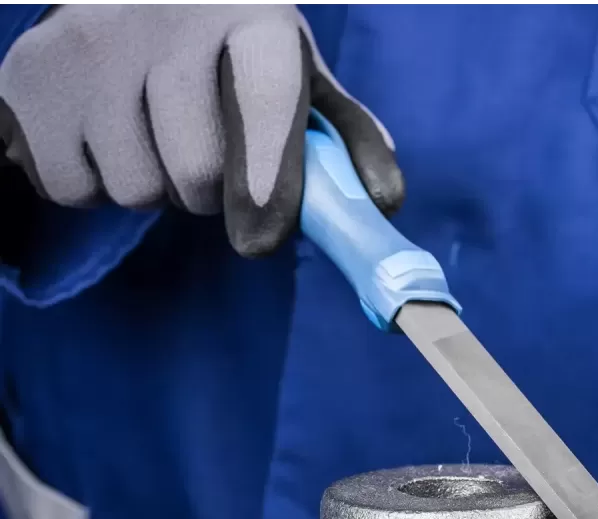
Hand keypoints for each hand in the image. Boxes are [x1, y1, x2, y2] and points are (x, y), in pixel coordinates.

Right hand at [0, 5, 402, 256]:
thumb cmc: (229, 44)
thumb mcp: (295, 72)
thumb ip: (345, 133)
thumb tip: (381, 200)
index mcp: (252, 16)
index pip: (266, 100)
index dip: (267, 175)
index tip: (262, 238)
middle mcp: (164, 19)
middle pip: (197, 172)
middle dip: (211, 193)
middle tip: (206, 162)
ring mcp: (86, 44)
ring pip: (134, 189)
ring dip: (154, 189)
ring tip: (153, 138)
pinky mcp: (25, 77)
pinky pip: (71, 188)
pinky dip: (94, 185)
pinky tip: (105, 137)